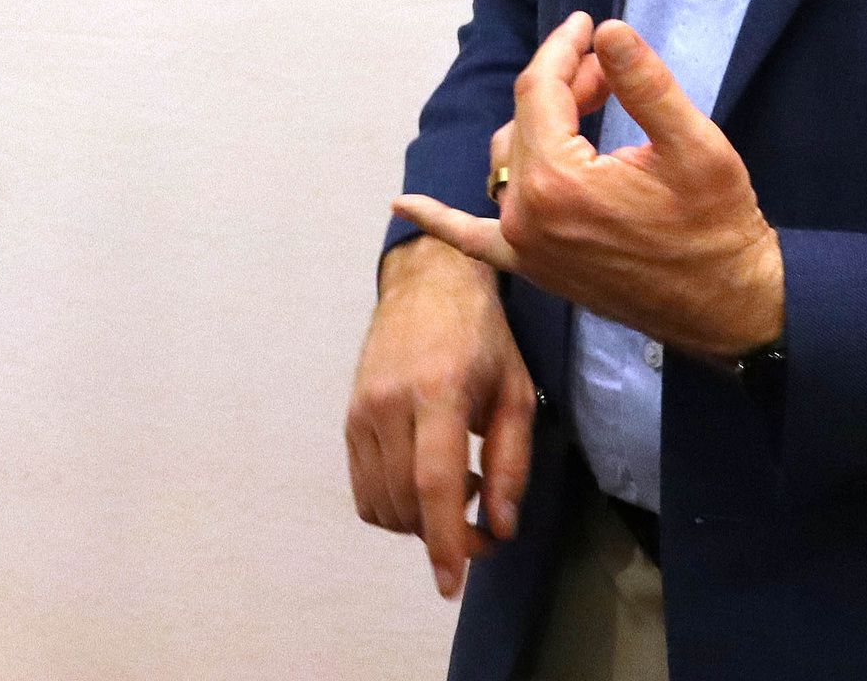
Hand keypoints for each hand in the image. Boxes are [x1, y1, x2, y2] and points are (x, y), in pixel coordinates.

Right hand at [346, 235, 537, 598]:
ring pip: (382, 504)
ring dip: (420, 521)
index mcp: (438, 390)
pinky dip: (395, 505)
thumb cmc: (482, 335)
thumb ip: (512, 462)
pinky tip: (425, 480)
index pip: (434, 482)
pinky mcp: (349, 417)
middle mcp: (390, 401)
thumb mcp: (516, 391)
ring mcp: (362, 410)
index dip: (445, 539)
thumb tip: (500, 527)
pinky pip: (364, 489)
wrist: (427, 282)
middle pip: (406, 503)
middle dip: (445, 535)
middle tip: (484, 527)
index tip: (453, 584)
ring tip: (458, 488)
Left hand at [395, 14, 784, 358]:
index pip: (539, 90)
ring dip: (538, 123)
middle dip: (564, 82)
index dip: (563, 47)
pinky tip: (403, 204)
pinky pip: (474, 239)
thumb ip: (645, 84)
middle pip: (526, 120)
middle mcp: (527, 215)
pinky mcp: (534, 268)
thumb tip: (608, 32)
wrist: (728, 307)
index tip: (588, 24)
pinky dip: (440, 219)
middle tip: (610, 65)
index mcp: (560, 181)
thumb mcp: (695, 146)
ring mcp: (524, 246)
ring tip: (590, 99)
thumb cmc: (717, 226)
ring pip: (509, 159)